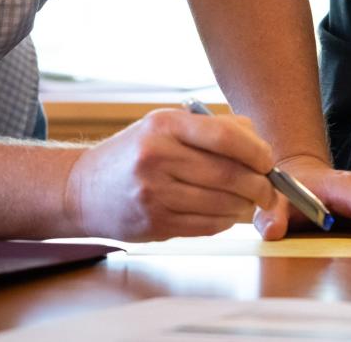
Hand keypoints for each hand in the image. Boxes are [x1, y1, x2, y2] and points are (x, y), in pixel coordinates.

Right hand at [66, 109, 278, 240]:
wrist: (82, 188)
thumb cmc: (134, 153)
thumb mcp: (166, 126)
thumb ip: (213, 129)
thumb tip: (260, 145)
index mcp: (164, 125)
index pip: (225, 136)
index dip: (257, 151)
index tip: (267, 161)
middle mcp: (157, 157)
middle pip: (228, 174)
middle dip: (259, 185)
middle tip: (267, 189)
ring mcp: (154, 192)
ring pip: (221, 204)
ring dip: (244, 206)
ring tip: (246, 201)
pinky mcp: (154, 223)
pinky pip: (207, 225)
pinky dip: (225, 221)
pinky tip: (225, 213)